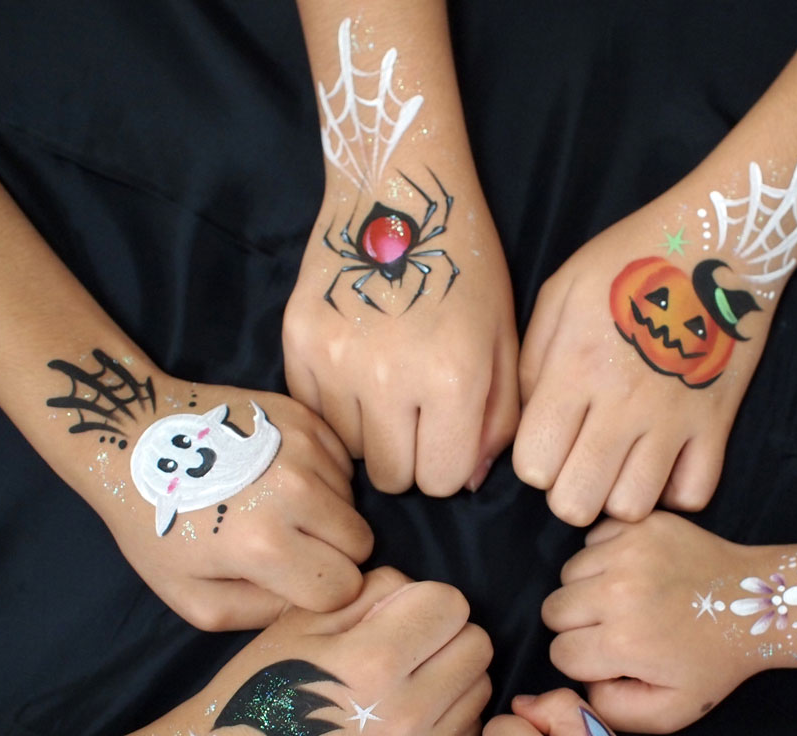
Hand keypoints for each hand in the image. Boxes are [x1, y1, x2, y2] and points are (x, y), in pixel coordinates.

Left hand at [93, 374, 373, 629]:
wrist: (131, 437)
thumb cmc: (159, 524)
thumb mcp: (191, 595)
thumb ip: (257, 614)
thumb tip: (309, 602)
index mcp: (264, 545)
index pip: (343, 587)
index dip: (322, 592)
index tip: (295, 581)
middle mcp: (294, 492)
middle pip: (360, 542)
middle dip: (334, 553)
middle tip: (291, 545)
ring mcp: (303, 448)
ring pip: (353, 501)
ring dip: (326, 512)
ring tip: (276, 506)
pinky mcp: (304, 417)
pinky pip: (342, 464)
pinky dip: (323, 477)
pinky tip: (278, 477)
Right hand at [156, 567, 492, 735]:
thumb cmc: (261, 686)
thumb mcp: (301, 622)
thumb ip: (368, 593)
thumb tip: (415, 591)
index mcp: (372, 661)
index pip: (449, 604)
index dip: (425, 597)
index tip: (398, 609)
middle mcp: (407, 710)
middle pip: (477, 642)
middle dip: (447, 630)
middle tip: (409, 639)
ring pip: (481, 683)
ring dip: (455, 669)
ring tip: (412, 673)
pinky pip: (470, 724)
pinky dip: (452, 707)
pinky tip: (413, 705)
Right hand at [283, 172, 518, 495]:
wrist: (396, 192)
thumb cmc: (463, 268)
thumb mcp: (501, 342)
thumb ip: (496, 420)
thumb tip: (465, 482)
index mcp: (452, 378)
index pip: (440, 481)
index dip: (447, 466)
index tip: (446, 436)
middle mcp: (389, 378)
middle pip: (390, 477)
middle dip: (408, 459)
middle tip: (415, 418)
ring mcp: (334, 360)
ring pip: (350, 451)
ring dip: (371, 433)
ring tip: (385, 386)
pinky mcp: (295, 342)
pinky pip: (313, 414)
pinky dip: (336, 406)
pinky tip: (355, 369)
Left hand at [514, 194, 773, 526]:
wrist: (721, 240)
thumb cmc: (629, 262)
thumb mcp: (560, 293)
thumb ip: (533, 363)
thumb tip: (529, 424)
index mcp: (574, 370)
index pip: (533, 466)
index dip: (534, 462)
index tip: (548, 440)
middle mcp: (621, 405)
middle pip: (575, 502)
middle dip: (567, 490)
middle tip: (580, 460)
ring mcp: (673, 420)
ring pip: (631, 508)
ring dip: (617, 495)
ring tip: (620, 463)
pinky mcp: (717, 424)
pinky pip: (693, 495)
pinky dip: (674, 490)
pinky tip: (663, 463)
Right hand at [541, 512, 758, 732]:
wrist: (760, 605)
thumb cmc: (714, 661)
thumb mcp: (671, 711)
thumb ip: (613, 712)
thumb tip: (582, 683)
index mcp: (624, 642)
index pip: (560, 652)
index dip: (582, 661)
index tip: (612, 658)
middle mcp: (618, 592)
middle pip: (552, 609)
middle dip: (576, 624)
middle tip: (613, 627)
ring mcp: (628, 551)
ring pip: (568, 572)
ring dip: (587, 588)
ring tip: (625, 597)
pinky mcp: (640, 525)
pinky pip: (591, 539)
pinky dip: (603, 555)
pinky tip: (633, 571)